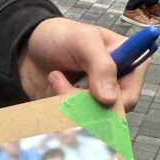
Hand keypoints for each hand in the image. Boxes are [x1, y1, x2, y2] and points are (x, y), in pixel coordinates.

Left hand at [19, 19, 146, 109]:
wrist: (30, 48)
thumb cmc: (62, 36)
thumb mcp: (84, 41)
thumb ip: (102, 66)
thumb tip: (110, 99)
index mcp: (128, 64)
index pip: (129, 96)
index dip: (112, 101)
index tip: (89, 91)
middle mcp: (115, 85)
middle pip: (108, 113)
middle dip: (84, 102)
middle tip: (62, 83)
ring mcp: (95, 100)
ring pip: (88, 120)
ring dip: (69, 104)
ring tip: (55, 79)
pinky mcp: (77, 110)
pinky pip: (72, 123)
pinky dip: (60, 111)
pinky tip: (52, 89)